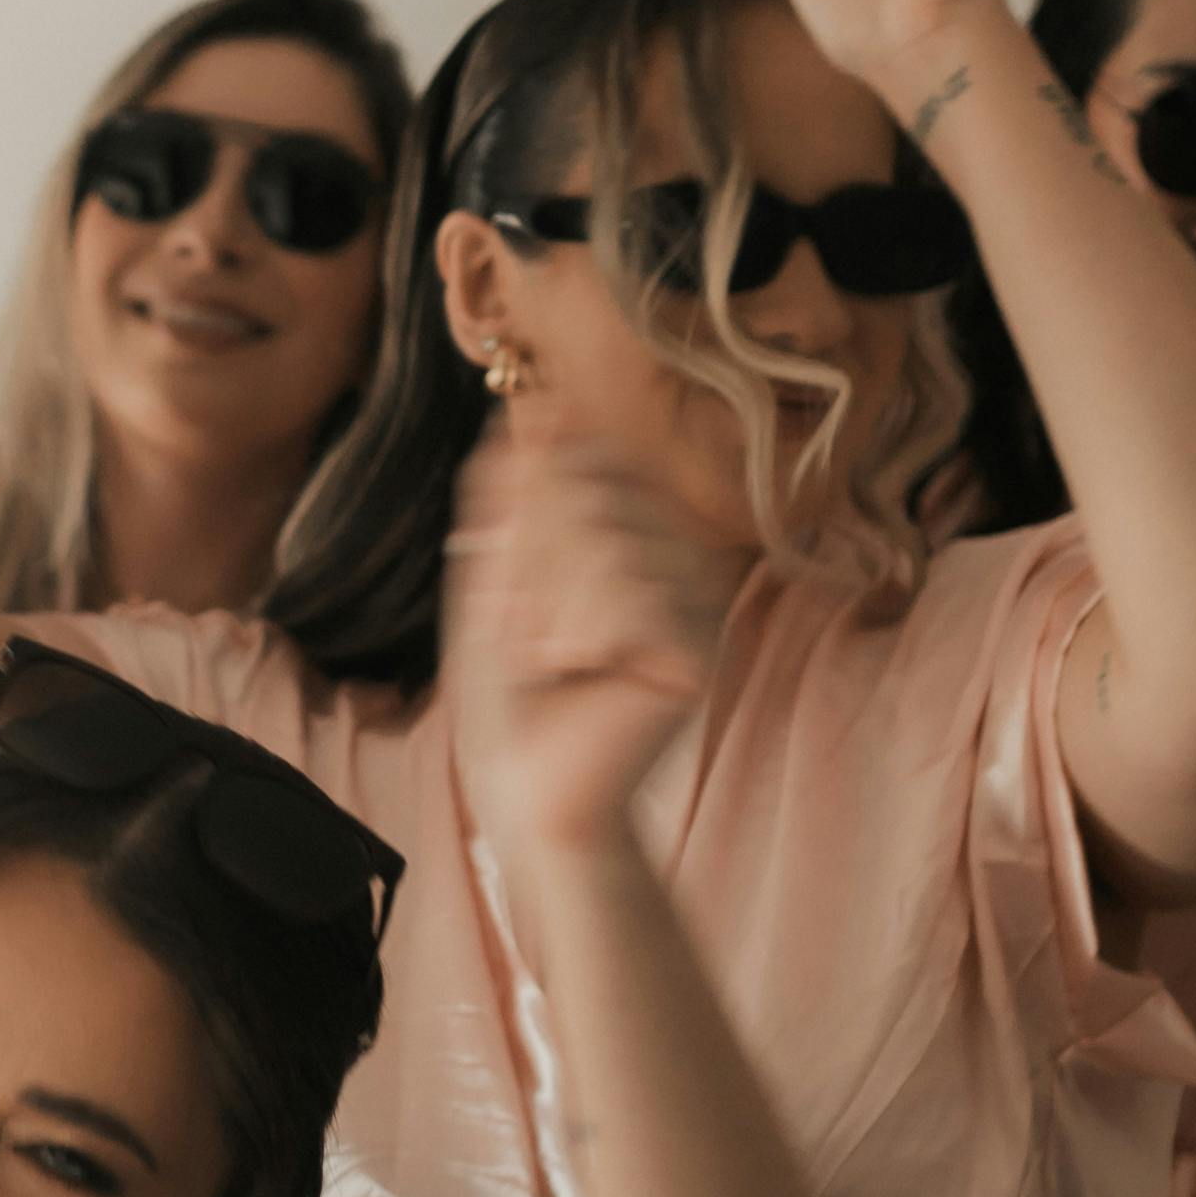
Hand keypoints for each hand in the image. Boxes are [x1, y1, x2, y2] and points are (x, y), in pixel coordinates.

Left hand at [444, 436, 716, 864]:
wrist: (527, 785)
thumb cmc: (509, 688)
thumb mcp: (494, 574)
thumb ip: (508, 496)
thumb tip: (522, 411)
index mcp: (637, 530)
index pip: (584, 458)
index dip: (528, 510)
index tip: (511, 583)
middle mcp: (679, 555)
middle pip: (590, 494)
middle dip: (533, 569)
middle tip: (532, 638)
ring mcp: (698, 600)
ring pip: (609, 543)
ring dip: (551, 609)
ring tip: (556, 661)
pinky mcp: (701, 648)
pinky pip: (634, 597)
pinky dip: (584, 638)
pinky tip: (588, 676)